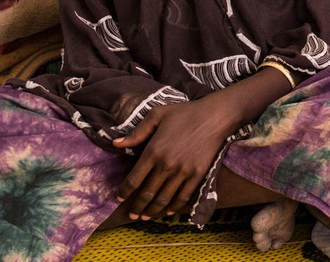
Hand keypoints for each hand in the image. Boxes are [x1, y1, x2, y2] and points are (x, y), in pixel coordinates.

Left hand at [112, 98, 238, 218]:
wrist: (215, 116)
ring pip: (163, 198)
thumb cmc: (185, 113)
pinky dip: (174, 207)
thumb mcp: (157, 115)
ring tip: (146, 216)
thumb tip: (115, 143)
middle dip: (137, 207)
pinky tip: (168, 211)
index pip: (134, 179)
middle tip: (132, 215)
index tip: (120, 199)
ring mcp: (183, 172)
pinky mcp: (197, 175)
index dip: (125, 192)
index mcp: (153, 151)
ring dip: (152, 210)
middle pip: (147, 193)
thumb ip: (136, 132)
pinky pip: (183, 196)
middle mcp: (166, 165)